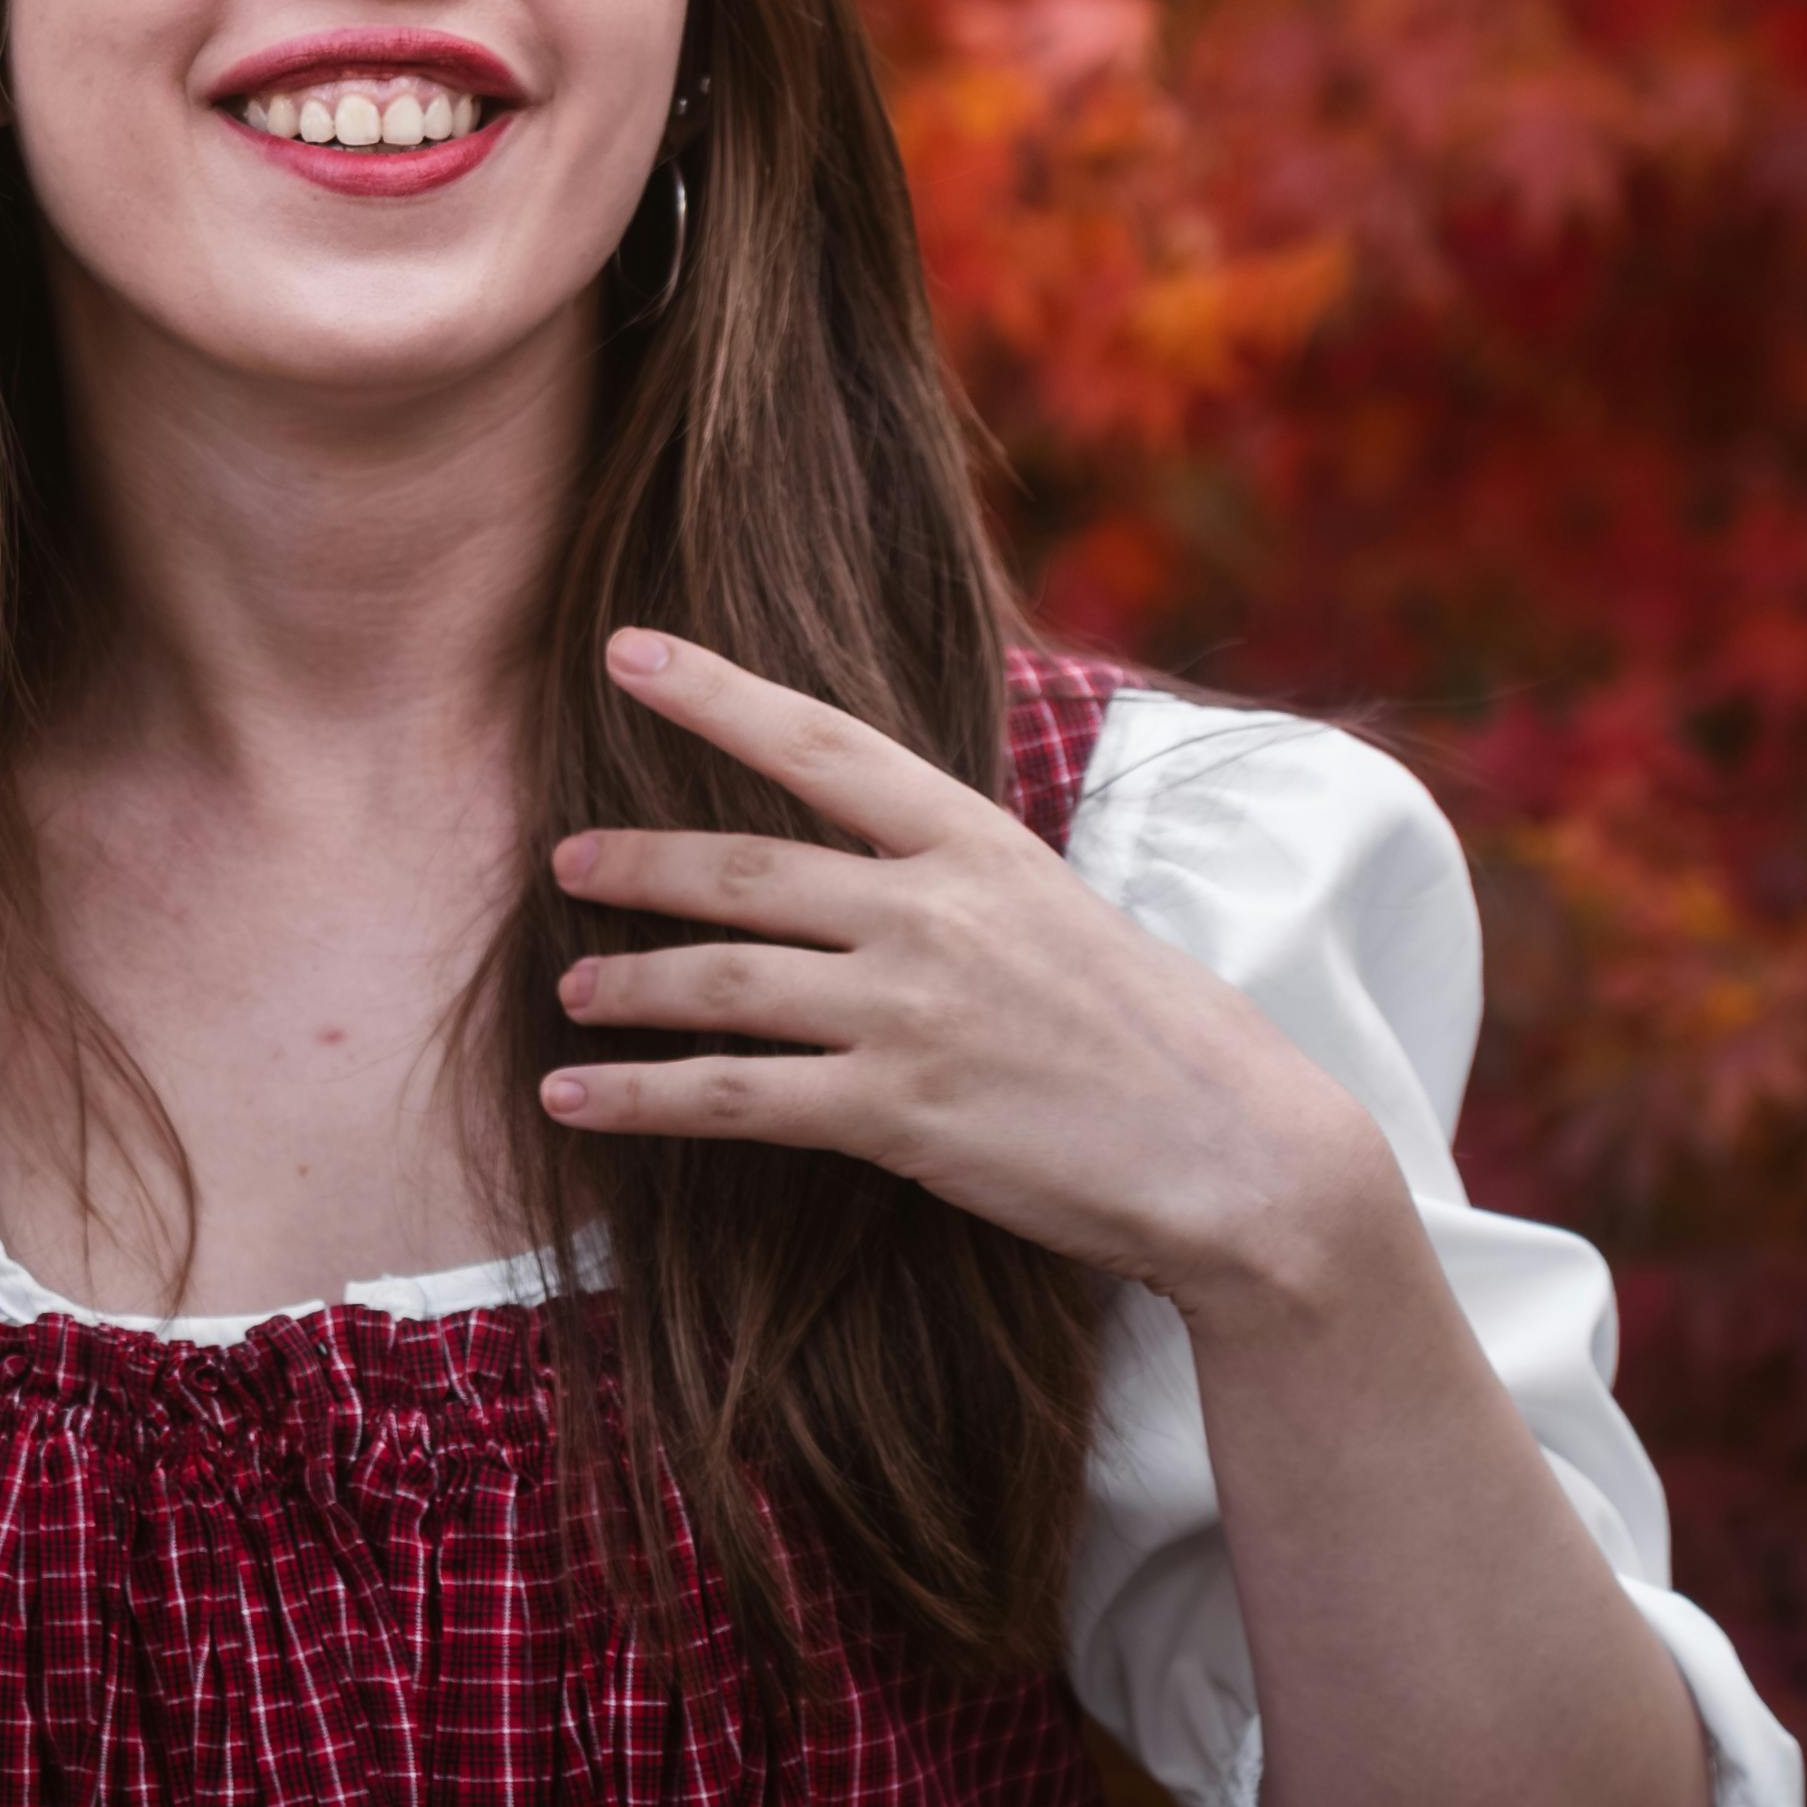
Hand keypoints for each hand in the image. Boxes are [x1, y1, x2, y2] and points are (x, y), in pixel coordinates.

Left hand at [547, 629, 1402, 1314]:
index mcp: (981, 844)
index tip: (628, 652)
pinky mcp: (896, 1113)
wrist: (1242, 1154)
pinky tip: (574, 1097)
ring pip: (722, 980)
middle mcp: (934, 912)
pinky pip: (733, 1096)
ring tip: (569, 990)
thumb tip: (877, 871)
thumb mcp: (1065, 915)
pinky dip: (638, 1097)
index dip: (716, 693)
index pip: (824, 744)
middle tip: (564, 859)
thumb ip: (964, 884)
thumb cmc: (1161, 1040)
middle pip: (744, 867)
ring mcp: (911, 1011)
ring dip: (627, 984)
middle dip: (639, 862)